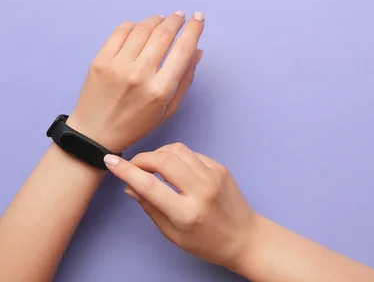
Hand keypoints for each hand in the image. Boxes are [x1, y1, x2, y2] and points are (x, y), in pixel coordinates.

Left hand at [67, 11, 204, 152]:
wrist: (95, 133)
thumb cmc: (137, 123)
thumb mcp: (169, 108)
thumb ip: (185, 79)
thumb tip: (197, 50)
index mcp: (161, 90)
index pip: (182, 50)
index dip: (194, 30)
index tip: (199, 17)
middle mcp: (140, 75)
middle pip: (163, 35)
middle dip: (176, 21)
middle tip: (181, 16)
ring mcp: (118, 65)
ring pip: (142, 29)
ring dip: (156, 20)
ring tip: (162, 20)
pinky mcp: (100, 60)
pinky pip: (120, 32)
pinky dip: (133, 25)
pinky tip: (139, 28)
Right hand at [103, 143, 257, 268]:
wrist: (244, 237)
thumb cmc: (207, 242)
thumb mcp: (173, 234)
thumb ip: (151, 208)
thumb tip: (130, 186)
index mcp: (186, 212)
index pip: (149, 185)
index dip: (126, 170)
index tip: (109, 161)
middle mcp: (201, 190)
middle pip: (163, 160)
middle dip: (142, 158)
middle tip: (132, 165)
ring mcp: (213, 175)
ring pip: (178, 150)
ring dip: (159, 154)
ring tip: (151, 166)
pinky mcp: (220, 168)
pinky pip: (192, 153)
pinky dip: (177, 156)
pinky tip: (173, 168)